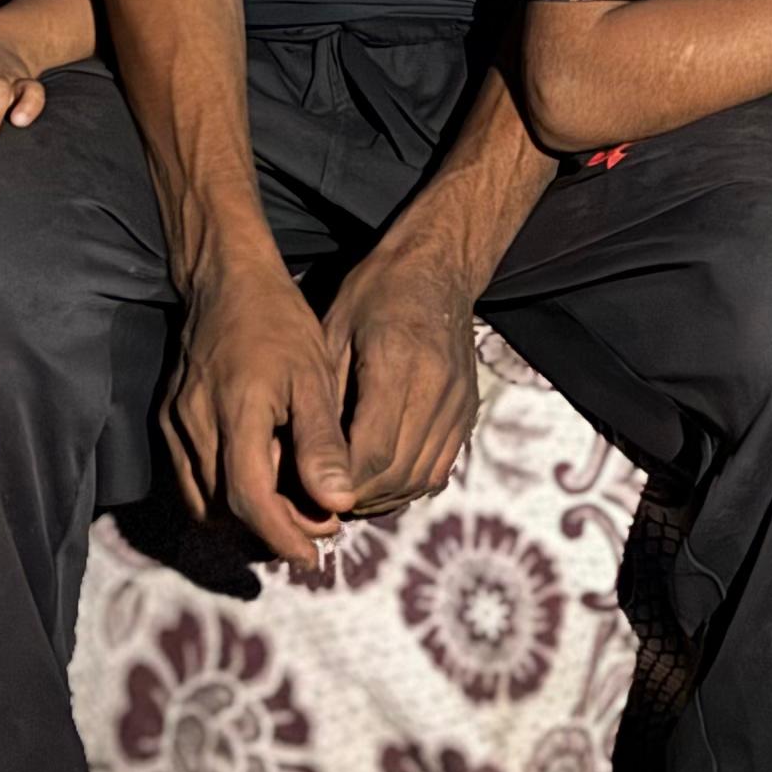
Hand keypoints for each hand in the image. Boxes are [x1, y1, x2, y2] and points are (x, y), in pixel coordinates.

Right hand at [162, 259, 354, 568]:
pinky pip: (190, 480)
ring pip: (202, 502)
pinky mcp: (168, 421)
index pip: (249, 499)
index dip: (281, 535)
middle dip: (269, 531)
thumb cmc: (278, 322)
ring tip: (290, 510)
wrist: (225, 280)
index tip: (312, 555)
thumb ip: (322, 442)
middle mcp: (195, 425)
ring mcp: (175, 425)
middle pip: (224, 511)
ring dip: (243, 519)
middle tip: (316, 525)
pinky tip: (259, 484)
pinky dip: (222, 496)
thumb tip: (338, 502)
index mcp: (237, 413)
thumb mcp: (314, 376)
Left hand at [320, 254, 484, 518]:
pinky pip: (439, 468)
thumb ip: (324, 398)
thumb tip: (303, 459)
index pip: (370, 451)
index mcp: (397, 362)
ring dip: (381, 496)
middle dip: (355, 496)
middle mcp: (437, 387)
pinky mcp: (468, 412)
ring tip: (345, 495)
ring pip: (420, 478)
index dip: (338, 482)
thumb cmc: (374, 295)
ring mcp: (458, 402)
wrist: (438, 270)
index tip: (308, 490)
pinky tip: (378, 481)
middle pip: (396, 472)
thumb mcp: (333, 332)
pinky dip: (406, 485)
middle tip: (320, 501)